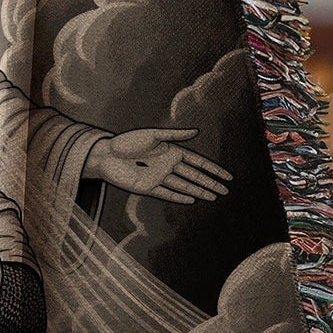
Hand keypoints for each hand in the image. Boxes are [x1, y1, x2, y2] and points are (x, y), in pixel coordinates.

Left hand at [85, 127, 231, 203]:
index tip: (227, 176)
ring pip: (184, 186)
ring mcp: (158, 178)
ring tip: (214, 197)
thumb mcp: (152, 135)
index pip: (197, 162)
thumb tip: (196, 132)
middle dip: (210, 183)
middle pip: (194, 176)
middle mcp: (167, 166)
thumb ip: (174, 135)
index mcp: (171, 151)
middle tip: (226, 191)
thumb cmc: (127, 142)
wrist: (105, 155)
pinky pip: (167, 194)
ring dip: (199, 191)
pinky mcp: (147, 188)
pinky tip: (192, 200)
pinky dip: (179, 197)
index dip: (212, 169)